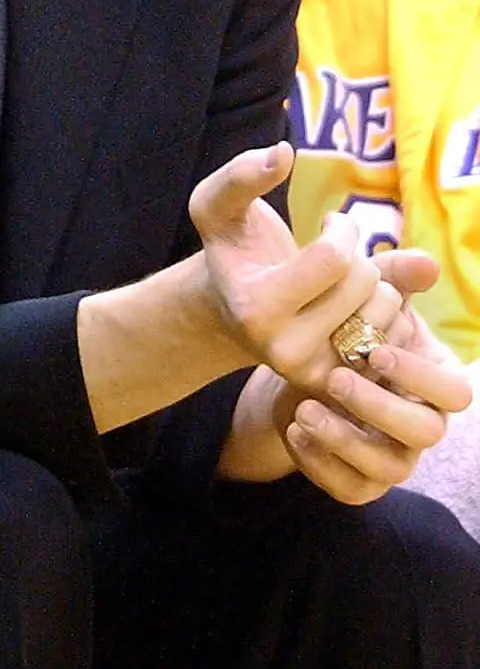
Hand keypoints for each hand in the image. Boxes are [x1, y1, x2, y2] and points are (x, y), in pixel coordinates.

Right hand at [190, 142, 381, 385]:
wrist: (227, 312)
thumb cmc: (229, 249)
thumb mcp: (219, 207)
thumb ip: (242, 175)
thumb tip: (283, 152)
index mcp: (254, 308)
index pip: (335, 258)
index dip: (343, 229)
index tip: (329, 222)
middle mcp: (283, 350)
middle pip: (365, 282)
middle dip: (357, 256)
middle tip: (331, 259)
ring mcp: (314, 372)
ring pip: (387, 309)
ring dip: (373, 286)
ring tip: (339, 284)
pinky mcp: (339, 381)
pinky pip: (396, 336)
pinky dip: (385, 313)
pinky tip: (354, 308)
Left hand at [279, 260, 472, 503]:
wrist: (299, 372)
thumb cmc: (345, 333)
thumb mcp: (362, 304)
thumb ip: (393, 281)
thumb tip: (424, 262)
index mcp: (434, 386)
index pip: (455, 393)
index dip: (420, 375)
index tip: (376, 349)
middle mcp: (423, 425)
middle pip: (426, 433)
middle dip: (380, 406)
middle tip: (335, 378)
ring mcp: (393, 458)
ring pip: (389, 468)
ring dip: (346, 439)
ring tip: (305, 408)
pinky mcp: (358, 481)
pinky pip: (350, 488)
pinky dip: (321, 463)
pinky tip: (294, 430)